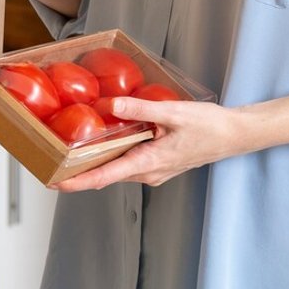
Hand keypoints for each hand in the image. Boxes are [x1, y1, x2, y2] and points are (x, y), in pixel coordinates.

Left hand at [53, 96, 247, 190]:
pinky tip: (108, 141)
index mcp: (147, 163)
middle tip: (53, 162)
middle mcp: (148, 173)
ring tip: (72, 152)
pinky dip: (115, 156)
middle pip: (106, 174)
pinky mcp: (159, 166)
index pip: (103, 177)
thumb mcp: (173, 112)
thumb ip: (140, 109)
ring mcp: (154, 172)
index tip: (54, 183)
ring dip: (97, 162)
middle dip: (79, 171)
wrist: (235, 135)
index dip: (76, 182)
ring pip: (118, 168)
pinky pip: (130, 164)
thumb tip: (111, 104)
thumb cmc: (209, 126)